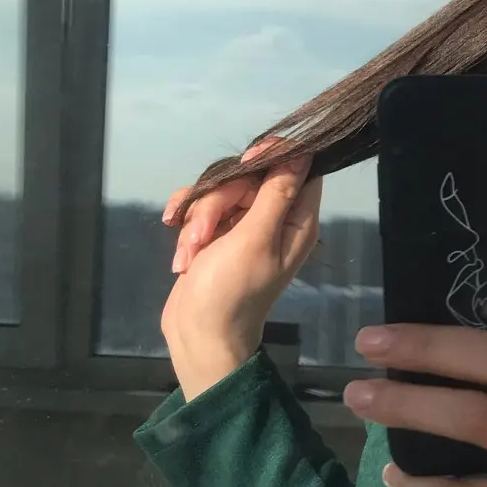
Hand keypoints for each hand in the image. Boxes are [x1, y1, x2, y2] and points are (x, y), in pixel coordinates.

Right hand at [161, 157, 321, 400]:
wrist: (198, 334)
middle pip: (249, 177)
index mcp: (296, 221)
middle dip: (217, 202)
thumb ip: (276, 193)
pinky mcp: (217, 233)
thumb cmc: (232, 291)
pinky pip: (200, 208)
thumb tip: (304, 152)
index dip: (274, 157)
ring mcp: (243, 226)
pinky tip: (181, 254)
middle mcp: (274, 219)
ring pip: (219, 192)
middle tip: (205, 235)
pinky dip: (187, 228)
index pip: (299, 168)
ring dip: (198, 220)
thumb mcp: (256, 239)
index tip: (248, 162)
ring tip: (192, 253)